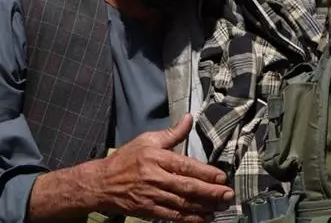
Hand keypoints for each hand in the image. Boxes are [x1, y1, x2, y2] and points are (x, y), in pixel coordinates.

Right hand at [94, 114, 233, 222]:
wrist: (102, 183)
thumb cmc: (126, 159)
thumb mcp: (147, 140)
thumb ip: (172, 133)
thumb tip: (189, 118)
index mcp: (156, 157)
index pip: (185, 166)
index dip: (205, 173)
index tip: (222, 177)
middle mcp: (155, 177)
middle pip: (187, 187)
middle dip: (211, 192)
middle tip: (228, 195)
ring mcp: (152, 196)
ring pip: (183, 203)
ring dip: (204, 207)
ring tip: (221, 208)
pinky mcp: (149, 211)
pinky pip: (173, 216)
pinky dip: (190, 219)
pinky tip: (204, 218)